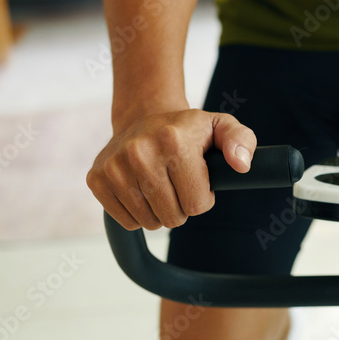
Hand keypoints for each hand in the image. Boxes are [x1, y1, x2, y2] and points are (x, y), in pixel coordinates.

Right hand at [86, 109, 255, 229]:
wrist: (144, 117)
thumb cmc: (187, 130)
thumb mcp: (221, 128)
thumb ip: (241, 142)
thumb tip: (241, 165)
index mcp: (174, 141)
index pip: (197, 205)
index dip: (203, 197)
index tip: (198, 179)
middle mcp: (139, 153)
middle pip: (172, 217)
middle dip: (182, 207)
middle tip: (178, 183)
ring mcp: (114, 166)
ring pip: (148, 222)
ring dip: (160, 212)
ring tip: (161, 185)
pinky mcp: (96, 179)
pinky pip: (126, 221)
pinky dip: (138, 214)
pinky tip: (141, 188)